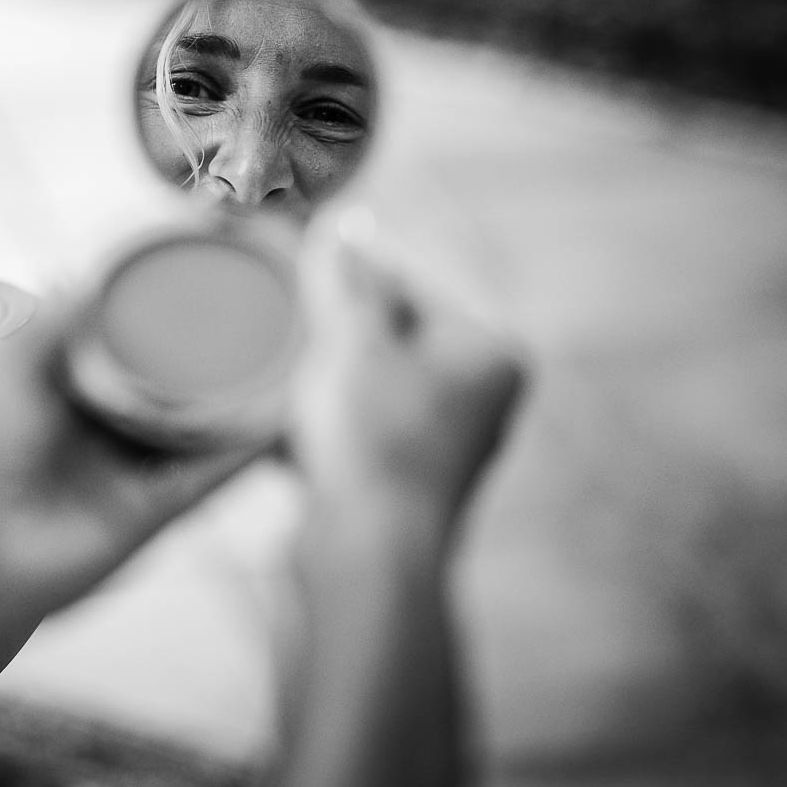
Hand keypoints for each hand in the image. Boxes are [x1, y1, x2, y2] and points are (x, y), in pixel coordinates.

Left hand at [0, 302, 261, 618]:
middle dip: (212, 352)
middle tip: (263, 306)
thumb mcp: (4, 358)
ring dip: (243, 396)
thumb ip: (60, 316)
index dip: (158, 311)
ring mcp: (124, 471)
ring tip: (292, 349)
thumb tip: (96, 270)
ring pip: (199, 427)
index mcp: (51, 386)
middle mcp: (92, 427)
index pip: (117, 340)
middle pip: (167, 383)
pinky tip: (286, 412)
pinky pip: (211, 476)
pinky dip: (250, 447)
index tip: (203, 272)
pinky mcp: (151, 514)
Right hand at [291, 217, 526, 543]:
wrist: (367, 554)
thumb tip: (341, 231)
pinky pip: (357, 433)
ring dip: (323, 383)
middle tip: (296, 339)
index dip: (352, 280)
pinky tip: (297, 437)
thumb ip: (346, 282)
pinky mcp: (405, 482)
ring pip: (367, 387)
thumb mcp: (352, 341)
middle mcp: (481, 400)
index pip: (414, 285)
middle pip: (390, 338)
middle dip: (335, 338)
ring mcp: (445, 445)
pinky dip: (324, 427)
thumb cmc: (373, 440)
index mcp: (490, 354)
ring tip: (297, 394)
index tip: (305, 273)